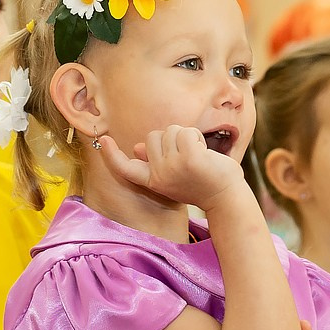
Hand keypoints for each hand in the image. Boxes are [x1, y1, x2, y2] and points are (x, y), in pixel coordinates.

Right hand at [97, 126, 244, 207]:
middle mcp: (159, 175)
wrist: (226, 199)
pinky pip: (186, 132)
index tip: (103, 140)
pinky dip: (197, 137)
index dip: (111, 154)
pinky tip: (204, 152)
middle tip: (187, 156)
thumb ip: (154, 164)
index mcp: (153, 181)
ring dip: (186, 137)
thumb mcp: (173, 178)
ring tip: (197, 155)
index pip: (125, 168)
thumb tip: (137, 148)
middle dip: (170, 138)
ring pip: (170, 131)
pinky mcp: (190, 159)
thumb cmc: (202, 185)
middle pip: (152, 136)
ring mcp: (174, 167)